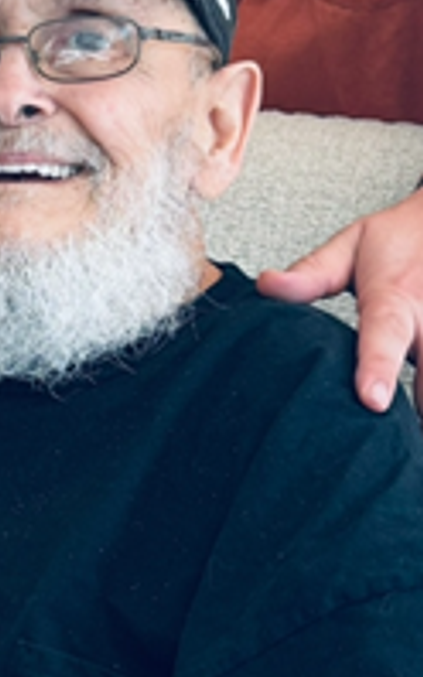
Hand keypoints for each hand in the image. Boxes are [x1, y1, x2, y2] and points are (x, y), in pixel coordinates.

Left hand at [256, 188, 422, 413]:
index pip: (386, 335)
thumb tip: (267, 286)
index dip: (378, 368)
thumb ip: (312, 273)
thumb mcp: (353, 245)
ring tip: (401, 434)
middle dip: (414, 412)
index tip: (373, 400)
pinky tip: (414, 416)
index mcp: (396, 298)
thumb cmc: (402, 240)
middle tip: (379, 435)